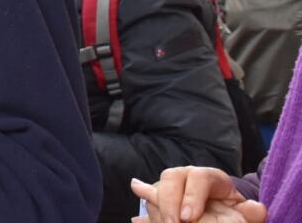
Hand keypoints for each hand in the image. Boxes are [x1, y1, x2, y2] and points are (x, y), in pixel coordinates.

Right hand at [131, 169, 267, 222]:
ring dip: (156, 207)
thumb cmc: (236, 212)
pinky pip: (149, 197)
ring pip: (157, 188)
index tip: (188, 217)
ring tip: (163, 222)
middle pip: (171, 177)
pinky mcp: (162, 198)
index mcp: (210, 177)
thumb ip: (250, 212)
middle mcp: (187, 176)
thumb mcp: (246, 212)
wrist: (223, 211)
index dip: (192, 196)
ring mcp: (172, 186)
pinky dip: (143, 198)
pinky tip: (137, 209)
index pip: (199, 177)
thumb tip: (258, 209)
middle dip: (169, 202)